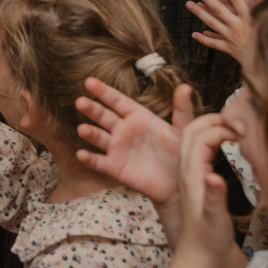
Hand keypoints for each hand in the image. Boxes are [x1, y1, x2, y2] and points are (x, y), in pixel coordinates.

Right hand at [75, 78, 195, 206]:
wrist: (179, 186)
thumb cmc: (181, 155)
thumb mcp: (183, 131)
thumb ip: (181, 109)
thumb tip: (186, 86)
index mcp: (138, 117)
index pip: (117, 101)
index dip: (104, 91)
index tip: (89, 81)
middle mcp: (124, 130)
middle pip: (103, 116)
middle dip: (91, 108)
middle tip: (80, 102)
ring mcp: (117, 149)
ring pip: (98, 137)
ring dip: (89, 132)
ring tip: (83, 129)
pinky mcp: (115, 167)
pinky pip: (99, 162)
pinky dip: (89, 159)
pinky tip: (82, 154)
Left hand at [172, 113, 237, 256]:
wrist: (198, 253)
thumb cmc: (208, 237)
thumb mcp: (214, 218)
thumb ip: (213, 197)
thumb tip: (215, 177)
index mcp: (191, 174)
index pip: (201, 138)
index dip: (220, 128)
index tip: (242, 130)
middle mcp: (187, 170)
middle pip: (191, 132)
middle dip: (211, 120)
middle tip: (236, 120)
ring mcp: (189, 174)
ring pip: (192, 139)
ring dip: (209, 127)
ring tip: (232, 127)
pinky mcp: (195, 180)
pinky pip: (198, 150)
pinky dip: (210, 139)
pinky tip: (224, 144)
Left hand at [189, 0, 254, 65]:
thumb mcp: (265, 17)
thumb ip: (252, 3)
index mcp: (251, 17)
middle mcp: (240, 26)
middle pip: (219, 9)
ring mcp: (233, 37)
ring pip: (212, 23)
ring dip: (199, 13)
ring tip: (189, 3)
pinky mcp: (230, 49)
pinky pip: (214, 43)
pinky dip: (205, 39)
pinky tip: (195, 34)